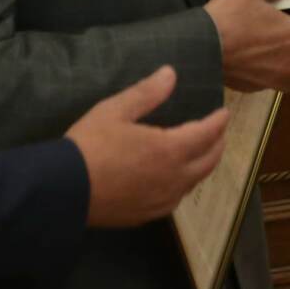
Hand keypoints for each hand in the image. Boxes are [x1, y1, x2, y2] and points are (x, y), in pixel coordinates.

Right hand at [66, 66, 228, 227]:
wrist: (65, 190)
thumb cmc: (90, 145)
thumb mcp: (115, 110)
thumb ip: (146, 93)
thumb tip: (171, 73)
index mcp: (169, 149)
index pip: (206, 133)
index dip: (218, 122)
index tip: (224, 113)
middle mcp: (174, 178)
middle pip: (208, 161)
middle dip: (217, 144)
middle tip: (218, 132)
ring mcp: (162, 200)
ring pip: (194, 182)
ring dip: (203, 165)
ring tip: (201, 153)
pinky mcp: (148, 215)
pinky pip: (176, 197)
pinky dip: (184, 183)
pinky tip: (175, 179)